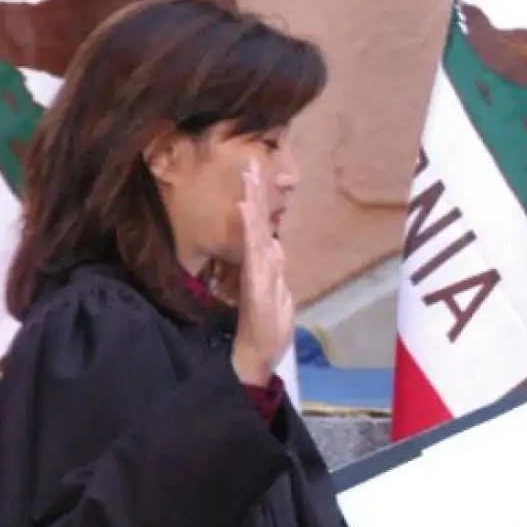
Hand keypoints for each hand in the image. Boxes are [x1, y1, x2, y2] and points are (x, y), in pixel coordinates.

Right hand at [231, 161, 293, 387]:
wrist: (255, 359)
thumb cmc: (266, 330)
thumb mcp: (279, 294)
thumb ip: (276, 269)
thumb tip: (275, 244)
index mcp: (264, 267)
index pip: (259, 228)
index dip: (258, 202)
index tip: (256, 174)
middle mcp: (258, 269)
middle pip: (254, 226)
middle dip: (253, 197)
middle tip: (250, 166)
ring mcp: (257, 281)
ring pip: (254, 240)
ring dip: (252, 214)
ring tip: (248, 186)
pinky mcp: (258, 296)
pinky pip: (257, 267)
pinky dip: (256, 248)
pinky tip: (257, 234)